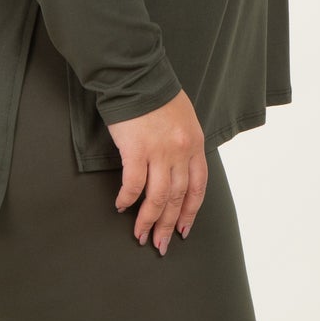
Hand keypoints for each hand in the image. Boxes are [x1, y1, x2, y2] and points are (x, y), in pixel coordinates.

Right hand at [107, 91, 207, 253]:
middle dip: (169, 224)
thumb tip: (178, 171)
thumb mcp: (184, 120)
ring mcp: (159, 151)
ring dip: (148, 220)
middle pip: (177, 197)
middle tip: (161, 244)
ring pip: (157, 197)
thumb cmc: (157, 96)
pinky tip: (121, 207)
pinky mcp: (136, 149)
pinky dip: (128, 199)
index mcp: (195, 145)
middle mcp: (181, 151)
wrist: (136, 76)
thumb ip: (185, 146)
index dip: (190, 212)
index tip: (183, 229)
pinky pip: (133, 184)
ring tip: (141, 235)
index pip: (198, 187)